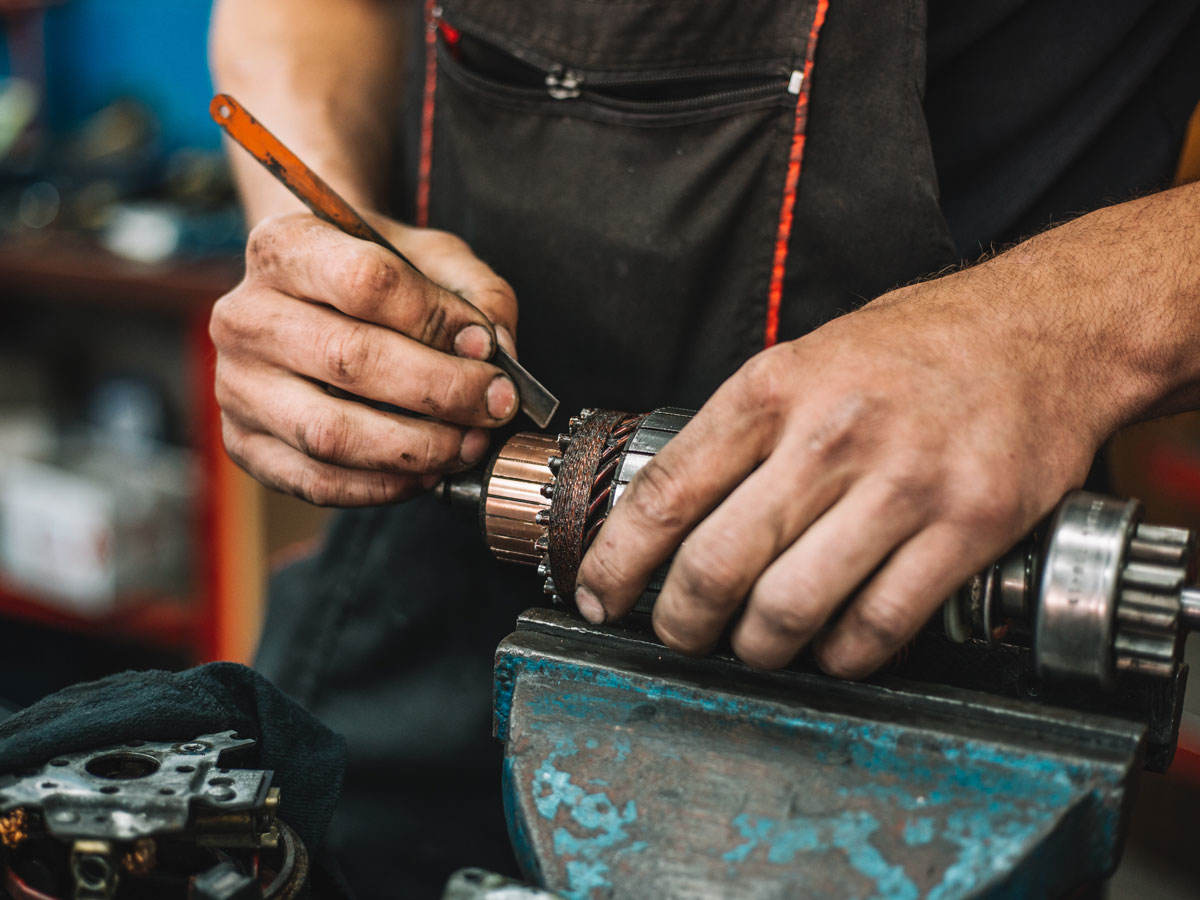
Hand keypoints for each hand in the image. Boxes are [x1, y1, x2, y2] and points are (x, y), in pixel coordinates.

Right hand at [210, 212, 519, 505]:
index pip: (366, 282)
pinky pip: (317, 482)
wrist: (311, 297)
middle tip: (495, 406)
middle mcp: (246, 316)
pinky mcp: (245, 443)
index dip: (437, 320)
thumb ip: (476, 295)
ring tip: (469, 444)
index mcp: (285, 248)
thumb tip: (498, 353)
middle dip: (441, 391)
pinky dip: (384, 487)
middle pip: (349, 359)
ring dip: (416, 448)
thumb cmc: (377, 276)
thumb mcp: (432, 257)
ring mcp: (237, 385)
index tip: (487, 347)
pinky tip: (427, 472)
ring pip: (330, 433)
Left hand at [576, 266, 1110, 677]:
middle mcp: (830, 435)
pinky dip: (840, 655)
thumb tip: (668, 516)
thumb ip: (741, 432)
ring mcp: (903, 484)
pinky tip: (832, 646)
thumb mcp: (804, 360)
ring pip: (789, 608)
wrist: (1042, 331)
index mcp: (773, 388)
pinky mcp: (968, 526)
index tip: (600, 596)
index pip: (665, 493)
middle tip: (680, 634)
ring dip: (757, 647)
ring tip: (755, 643)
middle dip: (681, 622)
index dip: (618, 563)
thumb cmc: (913, 349)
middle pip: (715, 565)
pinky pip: (878, 625)